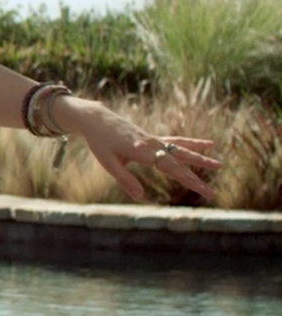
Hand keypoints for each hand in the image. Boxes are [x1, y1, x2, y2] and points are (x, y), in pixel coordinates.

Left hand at [59, 98, 220, 202]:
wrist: (96, 118)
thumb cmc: (100, 142)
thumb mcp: (108, 163)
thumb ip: (125, 179)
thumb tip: (140, 197)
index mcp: (142, 151)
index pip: (170, 168)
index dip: (187, 179)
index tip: (202, 188)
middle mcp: (152, 144)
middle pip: (180, 160)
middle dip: (197, 175)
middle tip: (211, 190)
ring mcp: (154, 140)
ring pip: (181, 149)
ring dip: (200, 157)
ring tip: (219, 165)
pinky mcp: (153, 138)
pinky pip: (175, 141)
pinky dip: (192, 143)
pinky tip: (208, 144)